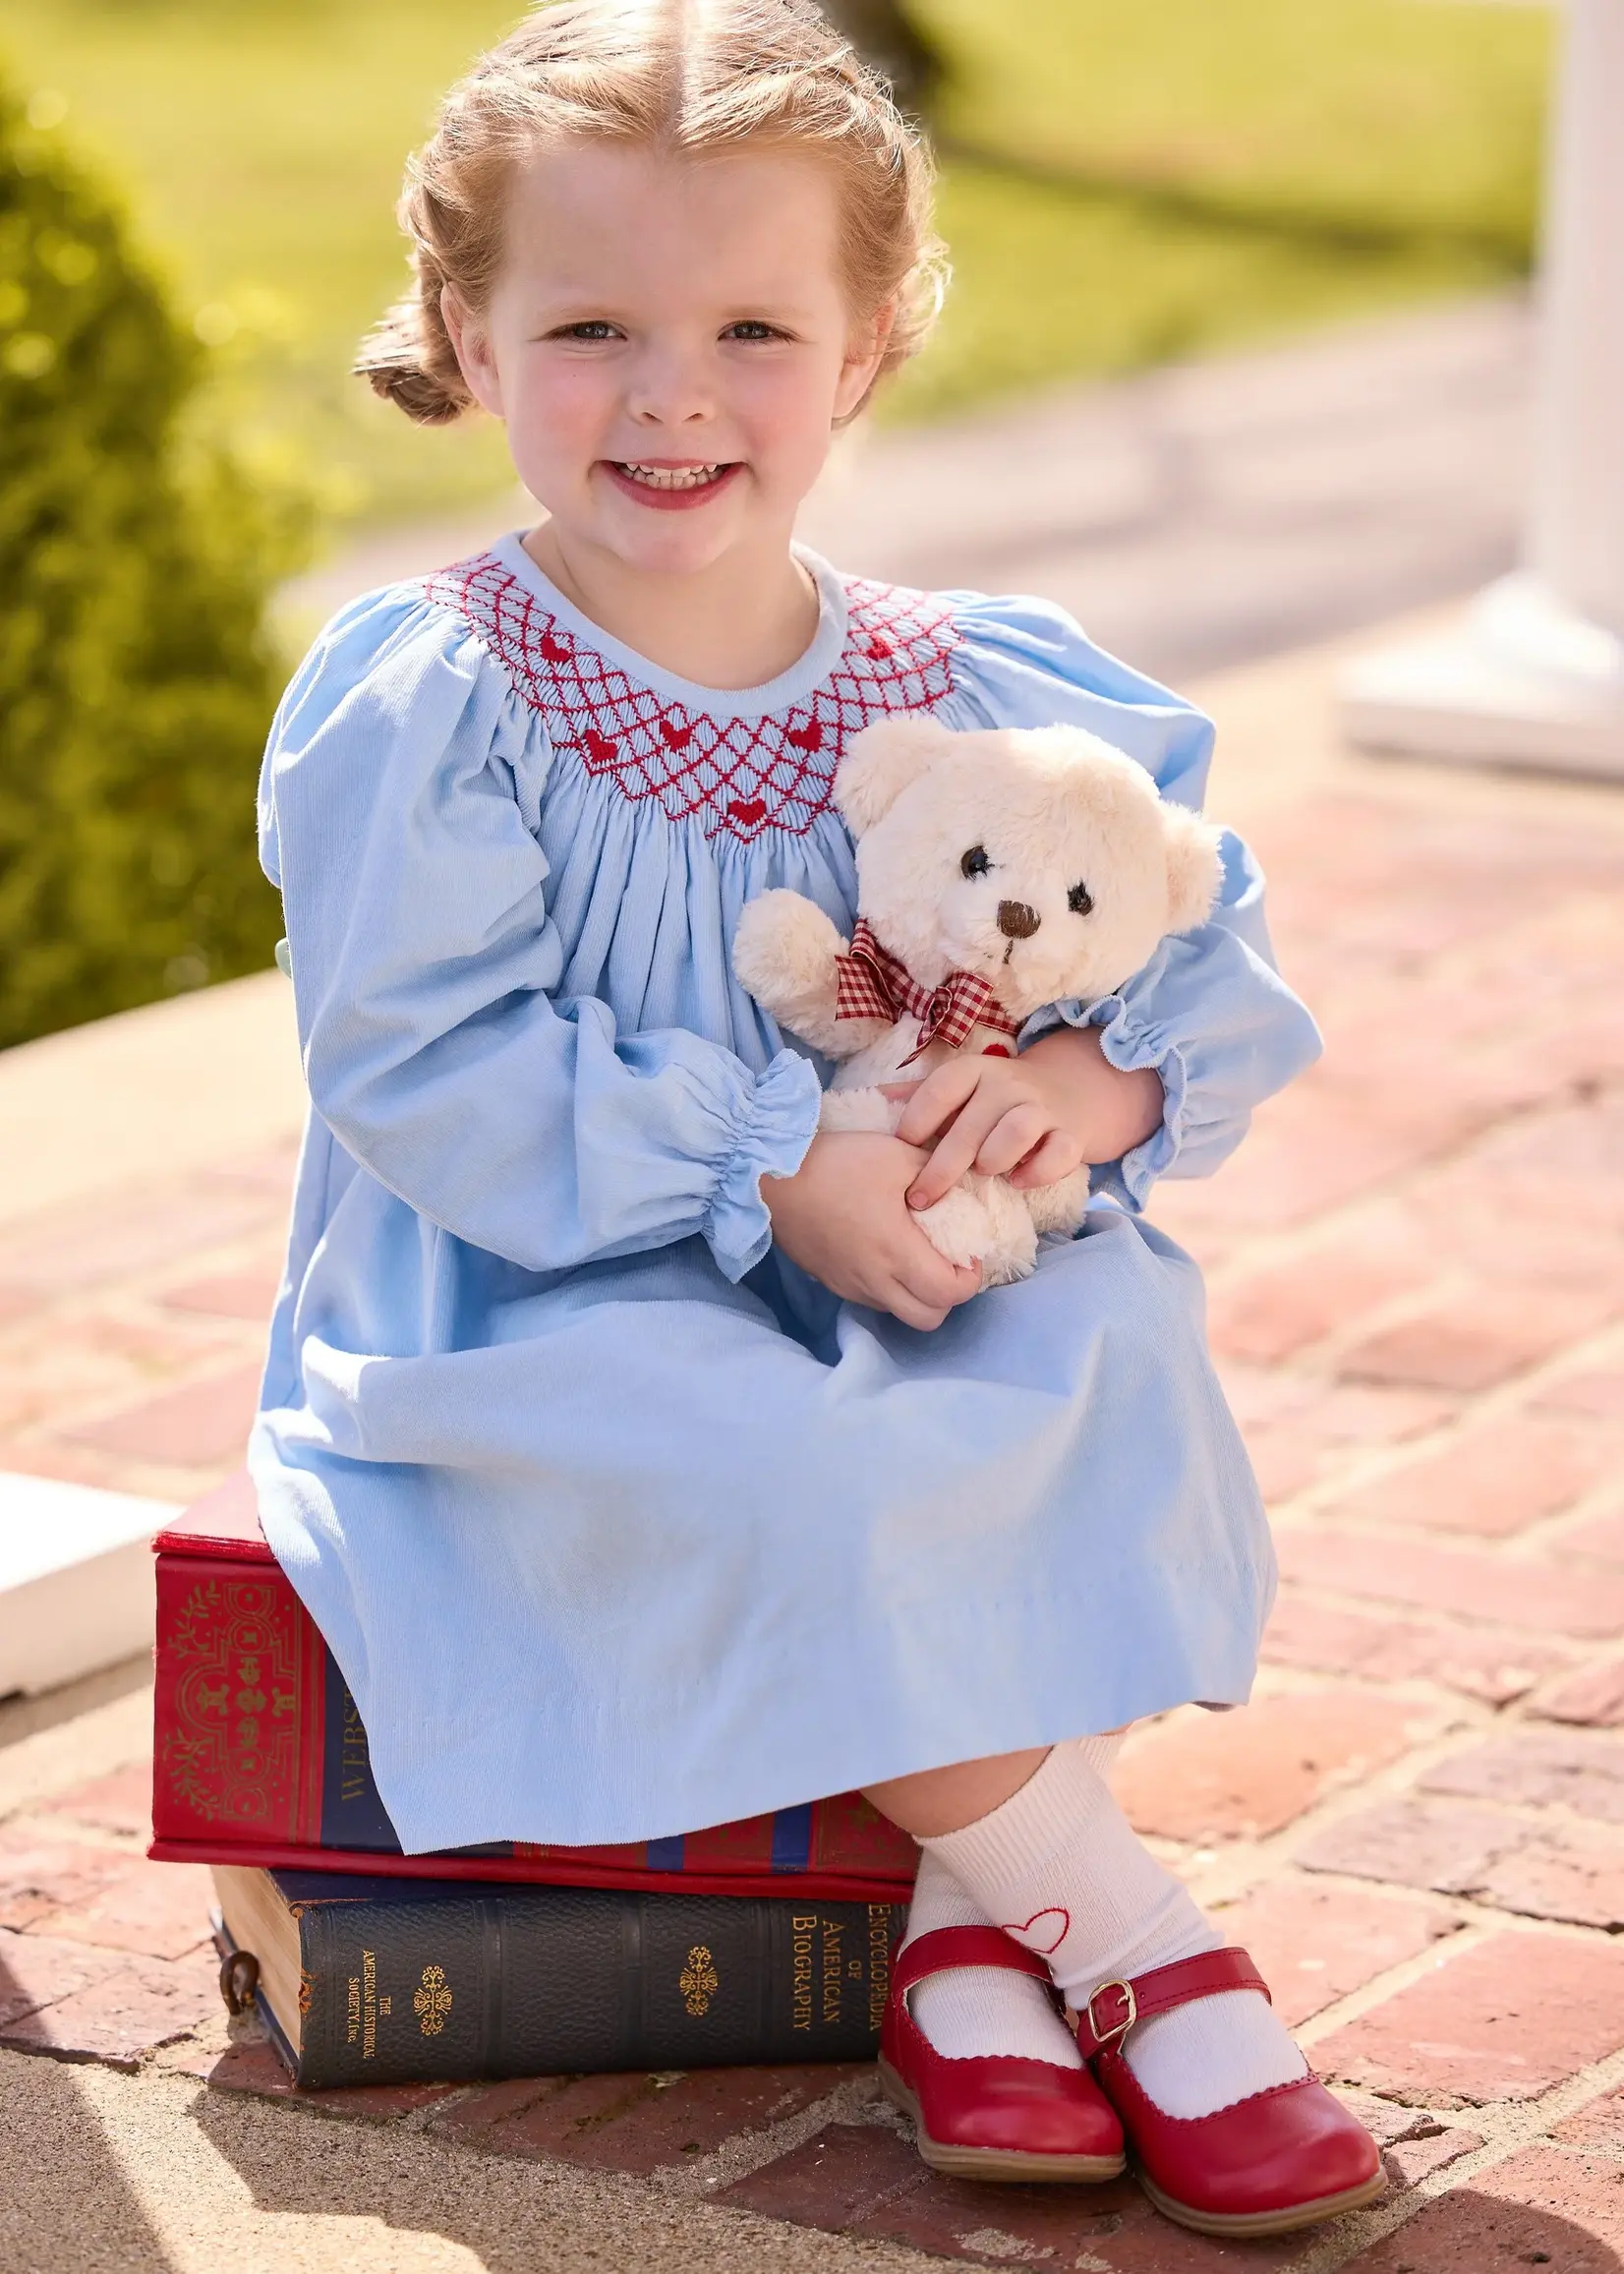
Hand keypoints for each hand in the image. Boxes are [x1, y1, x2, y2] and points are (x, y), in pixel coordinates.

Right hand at [764, 1132, 982, 1330]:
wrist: (770, 1175)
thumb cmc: (836, 1163)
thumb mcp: (896, 1154)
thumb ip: (937, 1171)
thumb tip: (963, 1182)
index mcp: (895, 1251)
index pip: (948, 1294)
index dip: (970, 1280)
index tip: (969, 1253)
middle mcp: (874, 1280)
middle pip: (927, 1319)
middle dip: (947, 1297)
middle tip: (948, 1263)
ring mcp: (849, 1285)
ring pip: (899, 1312)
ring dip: (917, 1295)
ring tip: (917, 1258)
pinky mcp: (831, 1281)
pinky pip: (872, 1300)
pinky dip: (889, 1288)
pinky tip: (885, 1254)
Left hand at [889, 1028, 1164, 1212]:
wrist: (1074, 1090)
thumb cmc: (1001, 1098)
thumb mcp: (964, 1088)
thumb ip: (921, 1097)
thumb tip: (872, 1103)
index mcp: (975, 1071)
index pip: (940, 1087)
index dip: (916, 1118)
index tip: (898, 1150)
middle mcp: (1007, 1085)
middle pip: (971, 1123)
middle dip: (941, 1166)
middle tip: (919, 1199)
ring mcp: (1042, 1109)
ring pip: (1016, 1130)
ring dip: (993, 1158)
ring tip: (981, 1175)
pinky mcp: (1072, 1135)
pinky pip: (1058, 1153)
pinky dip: (1037, 1171)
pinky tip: (1018, 1182)